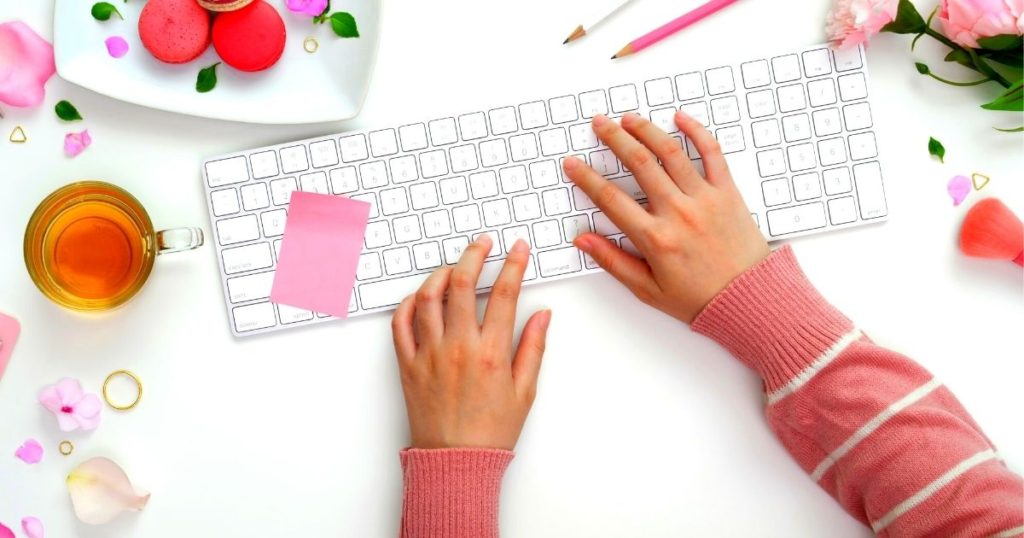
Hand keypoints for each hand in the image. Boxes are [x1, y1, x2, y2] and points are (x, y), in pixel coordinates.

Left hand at [391, 236, 551, 449]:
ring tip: (453, 266)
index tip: (517, 249)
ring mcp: (429, 354)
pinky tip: (422, 297)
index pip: (505, 294)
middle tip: (482, 243)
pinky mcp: (407, 364)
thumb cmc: (490, 432)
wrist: (455, 462)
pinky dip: (409, 303)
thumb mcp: (525, 391)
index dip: (513, 264)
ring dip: (441, 273)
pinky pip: (400, 323)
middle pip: (462, 283)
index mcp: (492, 353)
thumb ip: (533, 348)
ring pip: (427, 297)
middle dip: (474, 254)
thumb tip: (543, 315)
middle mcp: (458, 347)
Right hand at [564, 112, 769, 323]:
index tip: (573, 164)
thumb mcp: (648, 289)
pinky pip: (711, 153)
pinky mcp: (727, 192)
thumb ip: (613, 261)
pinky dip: (696, 131)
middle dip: (613, 139)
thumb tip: (584, 240)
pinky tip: (680, 118)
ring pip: (670, 152)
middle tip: (599, 125)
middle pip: (638, 163)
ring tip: (629, 118)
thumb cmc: (700, 299)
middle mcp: (678, 212)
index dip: (586, 178)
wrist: (749, 300)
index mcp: (655, 239)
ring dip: (646, 129)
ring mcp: (704, 198)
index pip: (610, 199)